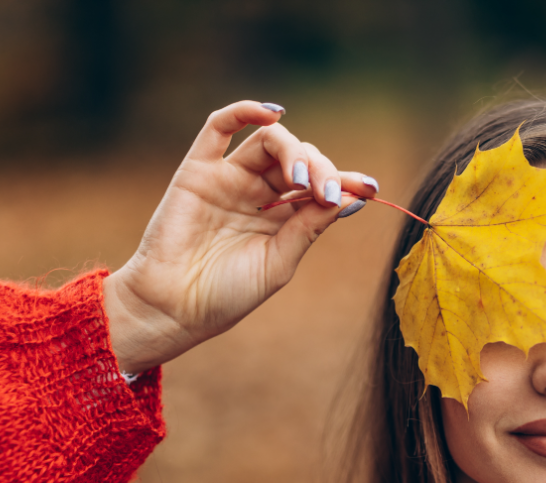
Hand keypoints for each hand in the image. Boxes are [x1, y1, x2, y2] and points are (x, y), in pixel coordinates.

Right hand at [103, 100, 376, 373]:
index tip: (370, 188)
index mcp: (283, 218)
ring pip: (269, 142)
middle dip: (320, 170)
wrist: (174, 308)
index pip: (320, 186)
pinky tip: (271, 113)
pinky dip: (245, 112)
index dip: (346, 181)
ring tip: (300, 179)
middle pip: (299, 160)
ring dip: (293, 151)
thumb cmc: (226, 295)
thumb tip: (351, 198)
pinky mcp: (198, 170)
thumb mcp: (279, 262)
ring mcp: (230, 179)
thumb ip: (309, 227)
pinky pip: (218, 128)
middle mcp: (260, 193)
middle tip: (326, 192)